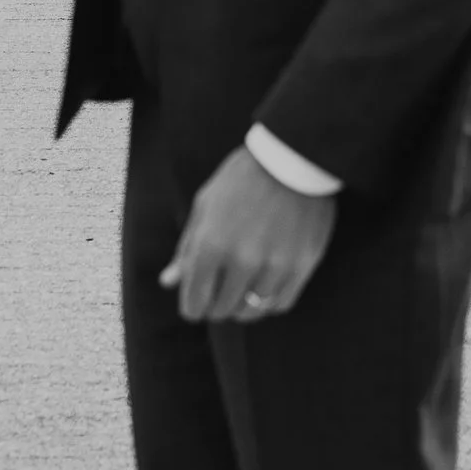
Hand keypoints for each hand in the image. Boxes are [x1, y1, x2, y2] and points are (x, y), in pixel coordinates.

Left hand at [160, 146, 338, 323]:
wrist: (293, 157)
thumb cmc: (241, 179)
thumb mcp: (205, 206)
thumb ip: (186, 249)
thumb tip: (168, 283)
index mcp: (211, 245)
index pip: (194, 304)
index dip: (192, 306)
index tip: (197, 300)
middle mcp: (242, 261)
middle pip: (221, 310)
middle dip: (215, 303)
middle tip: (220, 286)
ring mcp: (275, 266)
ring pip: (252, 312)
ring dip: (243, 305)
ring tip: (243, 285)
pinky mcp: (302, 266)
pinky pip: (280, 304)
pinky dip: (269, 301)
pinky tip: (265, 284)